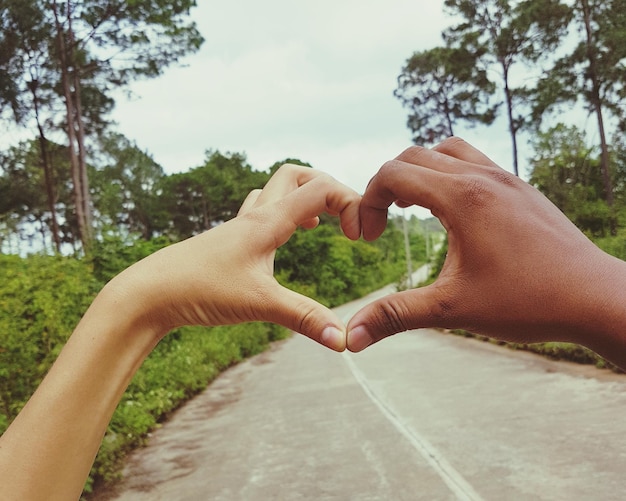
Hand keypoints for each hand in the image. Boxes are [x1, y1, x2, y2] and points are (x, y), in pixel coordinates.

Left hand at [108, 165, 360, 350]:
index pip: (321, 189)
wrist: (147, 293)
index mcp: (268, 222)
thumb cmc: (198, 291)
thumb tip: (344, 340)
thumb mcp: (260, 305)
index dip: (351, 205)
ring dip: (302, 198)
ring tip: (320, 225)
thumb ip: (305, 319)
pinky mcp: (227, 242)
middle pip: (296, 175)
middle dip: (328, 188)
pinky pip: (259, 212)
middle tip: (345, 220)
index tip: (360, 239)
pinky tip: (282, 241)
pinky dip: (280, 215)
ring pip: (275, 190)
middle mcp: (255, 216)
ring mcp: (239, 227)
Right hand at [347, 137, 625, 361]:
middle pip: (414, 154)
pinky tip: (452, 212)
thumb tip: (349, 339)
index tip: (370, 238)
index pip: (393, 173)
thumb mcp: (452, 310)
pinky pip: (474, 161)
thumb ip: (395, 315)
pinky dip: (449, 174)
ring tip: (412, 208)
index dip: (368, 201)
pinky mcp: (520, 188)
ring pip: (447, 149)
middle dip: (387, 184)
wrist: (598, 298)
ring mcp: (505, 178)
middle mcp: (482, 176)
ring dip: (419, 171)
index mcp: (461, 197)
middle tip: (384, 224)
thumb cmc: (528, 302)